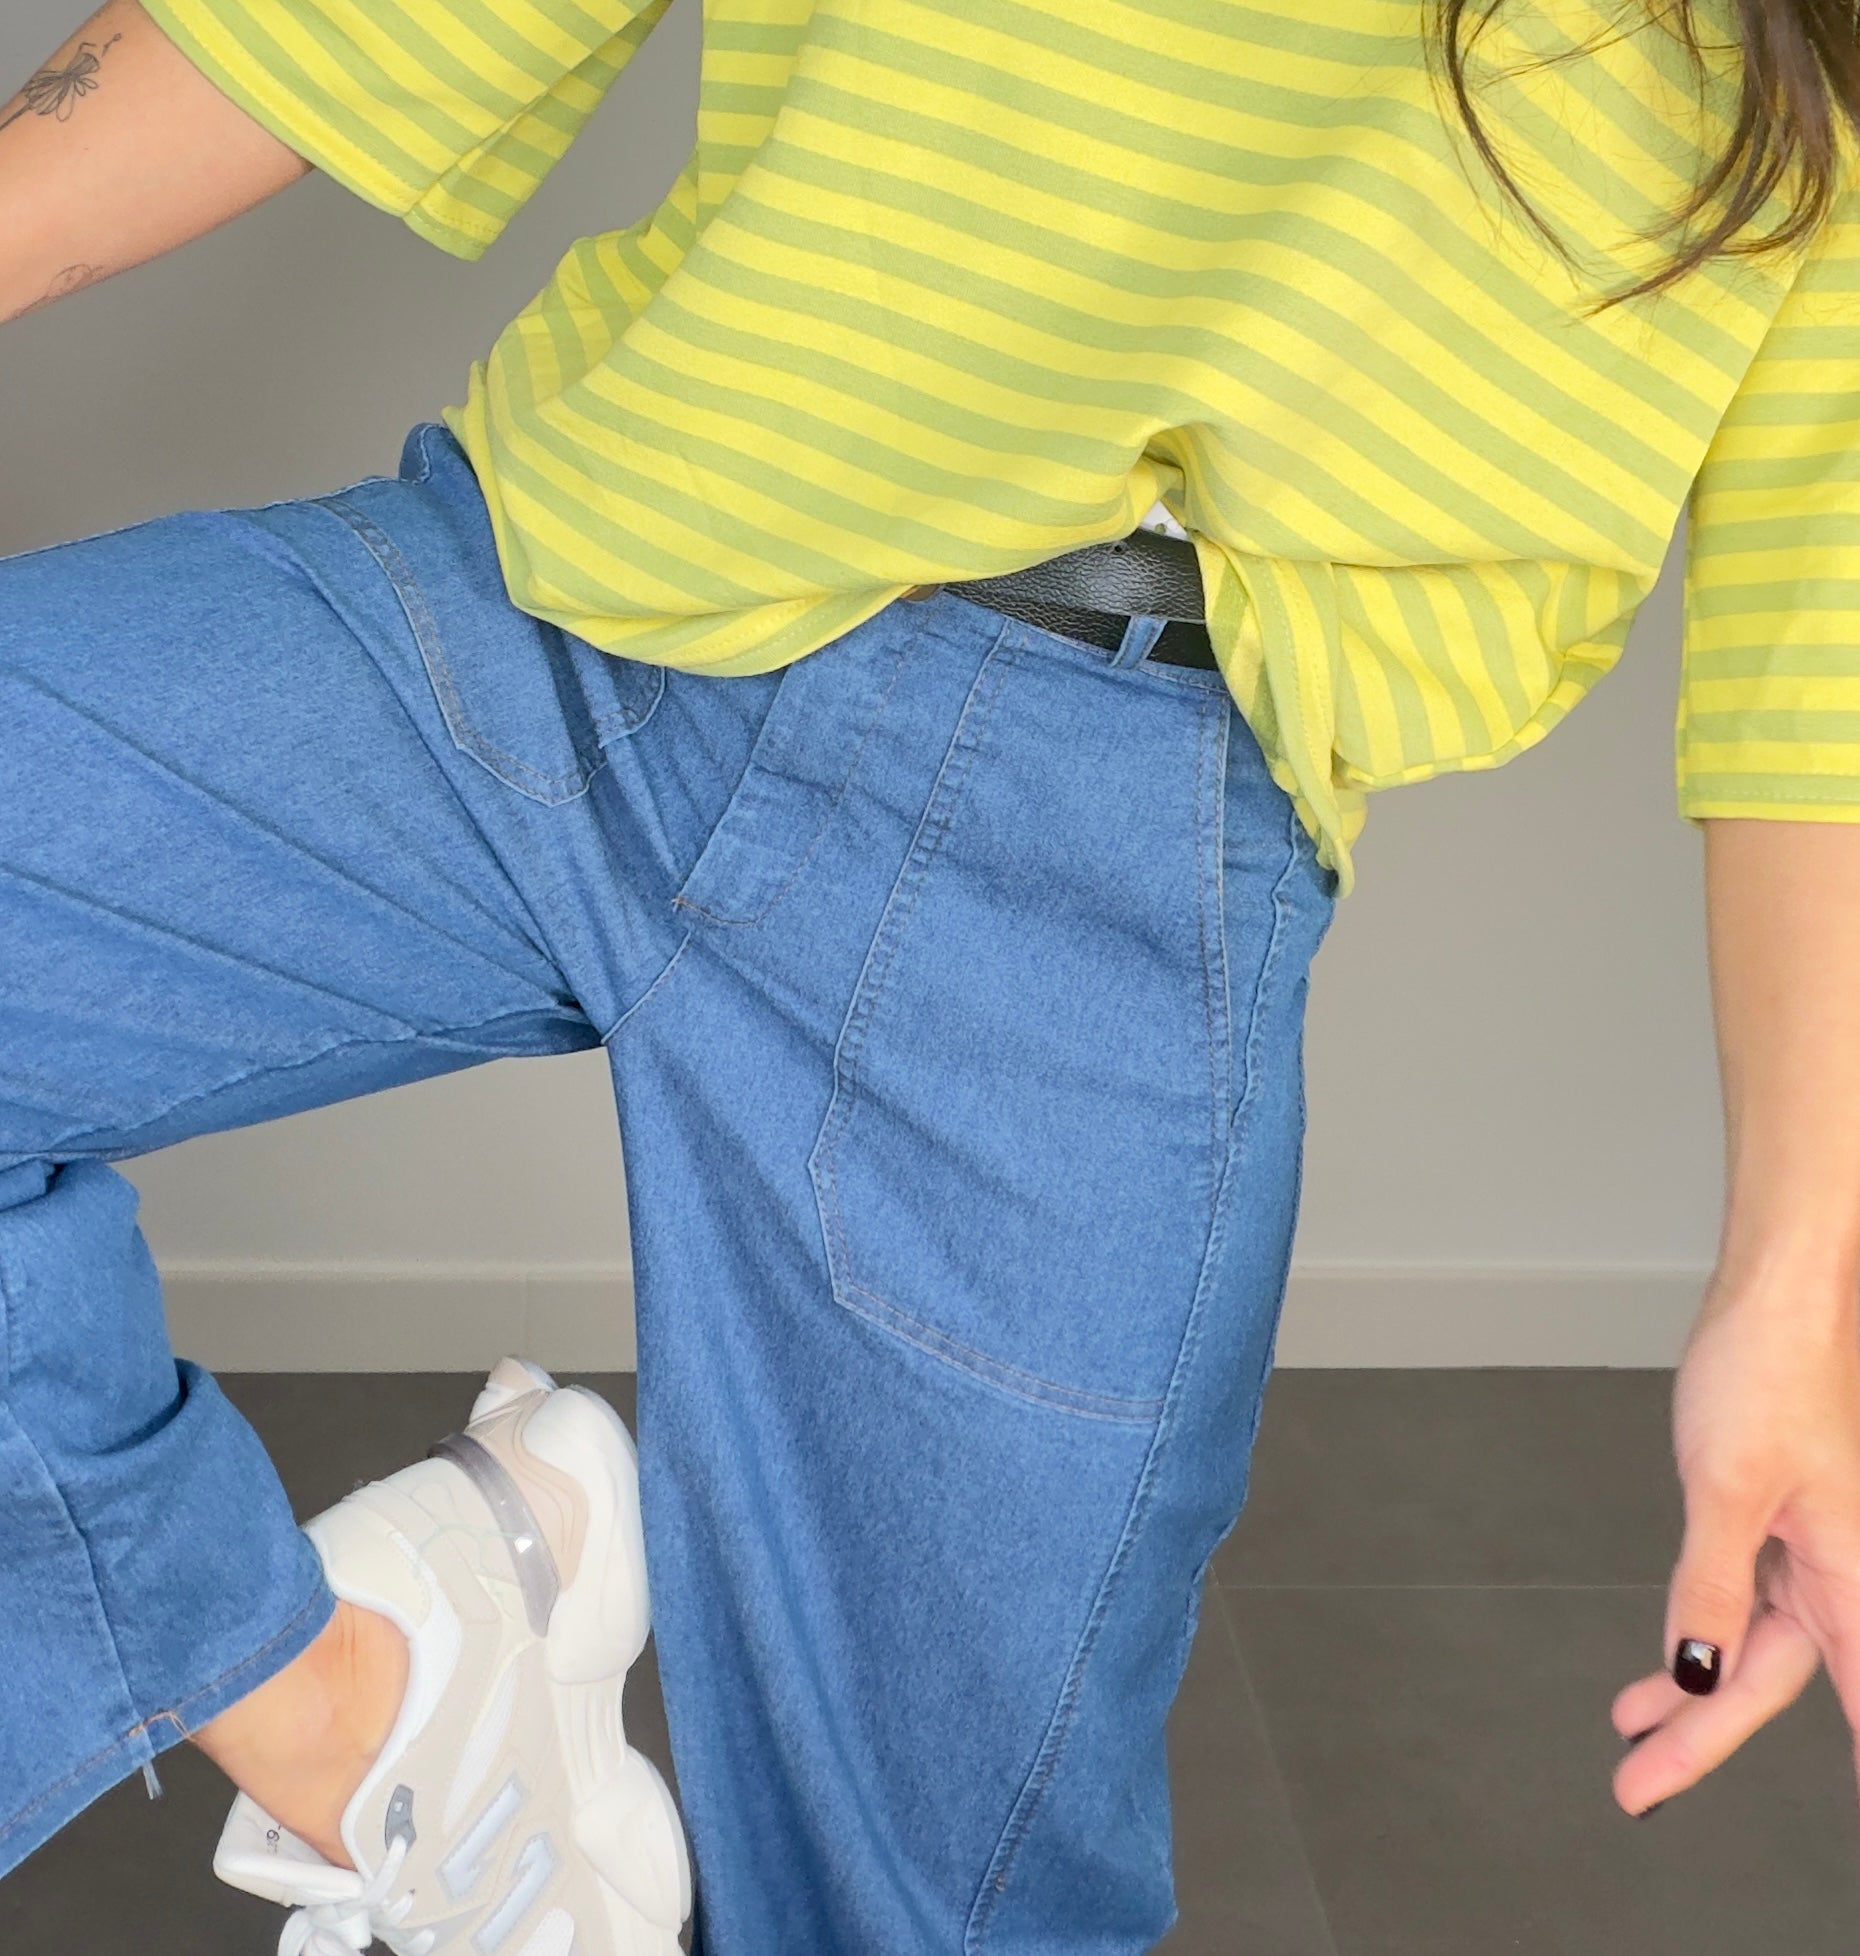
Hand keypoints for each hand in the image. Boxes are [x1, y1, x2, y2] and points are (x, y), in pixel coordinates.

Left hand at [1610, 1271, 1859, 1817]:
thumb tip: (1697, 1671)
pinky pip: (1744, 1602)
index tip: (1858, 1833)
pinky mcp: (1779, 1524)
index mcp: (1853, 1578)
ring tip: (1631, 1736)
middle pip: (1770, 1682)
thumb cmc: (1769, 1372)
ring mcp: (1811, 1551)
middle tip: (1638, 1790)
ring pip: (1753, 1647)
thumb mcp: (1726, 1486)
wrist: (1777, 1298)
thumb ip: (1713, 1586)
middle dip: (1702, 1738)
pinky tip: (1665, 1663)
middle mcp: (1842, 1575)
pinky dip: (1701, 1632)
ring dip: (1692, 1690)